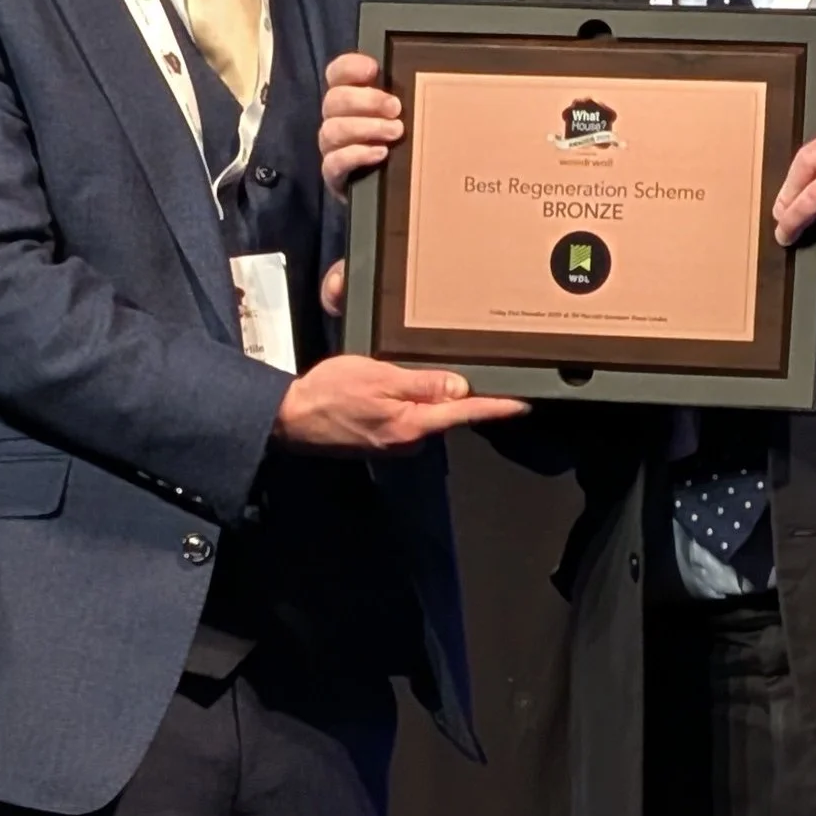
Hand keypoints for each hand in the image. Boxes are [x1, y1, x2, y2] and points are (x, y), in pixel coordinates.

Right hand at [274, 354, 525, 453]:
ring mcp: (395, 445)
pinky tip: (406, 388)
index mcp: (412, 425)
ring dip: (436, 400)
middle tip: (481, 370)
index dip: (497, 407)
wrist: (291, 418)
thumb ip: (422, 384)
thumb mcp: (379, 377)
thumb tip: (461, 389)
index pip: (465, 414)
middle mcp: (409, 442)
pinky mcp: (382, 442)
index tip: (524, 403)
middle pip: (449, 418)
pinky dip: (415, 406)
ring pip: (429, 419)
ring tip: (436, 373)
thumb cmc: (331, 392)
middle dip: (465, 398)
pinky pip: (411, 421)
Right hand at [318, 50, 403, 200]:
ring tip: (396, 132)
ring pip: (332, 130)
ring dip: (365, 127)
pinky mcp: (334, 175)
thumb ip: (406, 97)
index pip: (336, 73)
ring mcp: (332, 148)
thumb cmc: (403, 144)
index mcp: (350, 98)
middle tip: (397, 108)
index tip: (373, 69)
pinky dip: (357, 155)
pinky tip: (381, 154)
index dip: (349, 67)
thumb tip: (428, 79)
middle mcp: (335, 119)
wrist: (396, 192)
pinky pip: (334, 162)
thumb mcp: (406, 117)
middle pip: (334, 100)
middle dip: (367, 100)